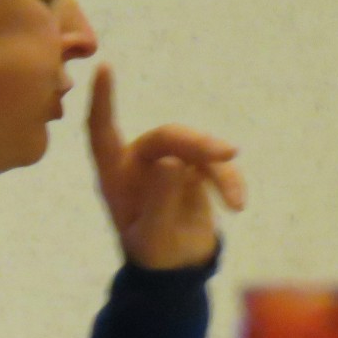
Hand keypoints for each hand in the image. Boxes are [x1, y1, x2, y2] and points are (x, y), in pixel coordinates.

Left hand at [88, 65, 244, 270]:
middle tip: (225, 153)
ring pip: (195, 149)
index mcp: (114, 175)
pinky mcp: (194, 170)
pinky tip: (236, 205)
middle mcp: (138, 163)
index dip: (103, 100)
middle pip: (165, 138)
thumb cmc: (154, 256)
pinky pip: (214, 166)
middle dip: (195, 143)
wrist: (178, 271)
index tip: (105, 66)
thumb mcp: (154, 238)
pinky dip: (227, 182)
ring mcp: (167, 163)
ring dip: (217, 167)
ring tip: (234, 201)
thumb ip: (160, 202)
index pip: (101, 131)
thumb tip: (172, 162)